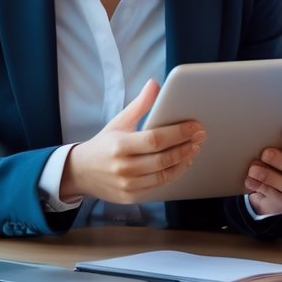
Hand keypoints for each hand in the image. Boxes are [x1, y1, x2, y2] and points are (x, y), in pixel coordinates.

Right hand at [61, 80, 205, 203]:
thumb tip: (155, 84)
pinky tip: (183, 163)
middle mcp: (123, 168)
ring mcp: (127, 185)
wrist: (80, 172)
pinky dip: (174, 175)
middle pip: (162, 159)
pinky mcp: (131, 197)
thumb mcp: (119, 122)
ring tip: (194, 148)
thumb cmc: (104, 144)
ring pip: (163, 175)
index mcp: (119, 146)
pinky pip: (158, 186)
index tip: (195, 126)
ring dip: (183, 161)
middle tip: (200, 136)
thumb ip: (140, 105)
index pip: (154, 139)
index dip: (178, 133)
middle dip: (186, 147)